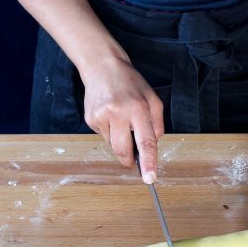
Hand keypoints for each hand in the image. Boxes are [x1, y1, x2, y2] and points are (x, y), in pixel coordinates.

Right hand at [82, 56, 163, 183]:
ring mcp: (101, 116)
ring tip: (120, 120)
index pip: (146, 141)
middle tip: (133, 159)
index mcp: (138, 108)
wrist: (102, 68)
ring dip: (119, 141)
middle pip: (123, 150)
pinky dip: (110, 132)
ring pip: (112, 145)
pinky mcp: (90, 119)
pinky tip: (110, 116)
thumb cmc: (131, 84)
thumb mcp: (152, 99)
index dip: (149, 162)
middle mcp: (118, 113)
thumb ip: (157, 124)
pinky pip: (103, 136)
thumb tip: (153, 146)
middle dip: (129, 160)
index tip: (150, 178)